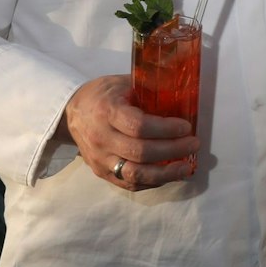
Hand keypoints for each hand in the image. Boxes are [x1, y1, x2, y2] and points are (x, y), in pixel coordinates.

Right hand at [60, 75, 198, 191]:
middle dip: (172, 150)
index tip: (186, 127)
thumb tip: (183, 93)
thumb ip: (149, 88)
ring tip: (186, 167)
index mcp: (107, 112)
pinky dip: (153, 181)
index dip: (166, 129)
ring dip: (166, 173)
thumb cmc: (103, 95)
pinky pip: (129, 183)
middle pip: (140, 152)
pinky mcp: (101, 173)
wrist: (71, 113)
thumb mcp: (122, 83)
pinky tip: (169, 174)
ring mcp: (100, 159)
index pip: (138, 126)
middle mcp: (101, 138)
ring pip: (135, 174)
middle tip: (194, 143)